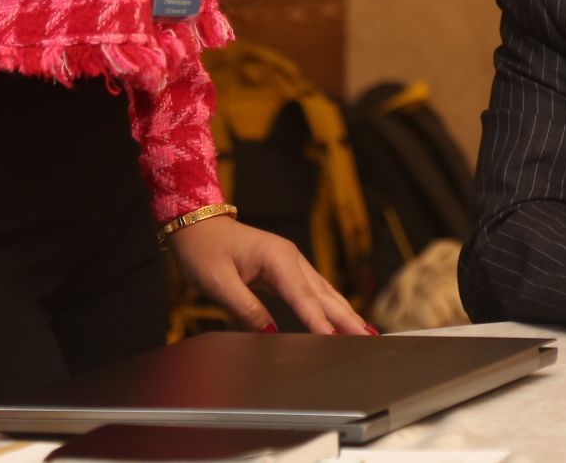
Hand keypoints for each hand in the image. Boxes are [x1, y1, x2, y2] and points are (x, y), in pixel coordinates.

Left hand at [170, 216, 375, 335]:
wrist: (197, 225)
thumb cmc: (204, 250)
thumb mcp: (218, 282)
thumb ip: (245, 308)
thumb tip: (270, 332)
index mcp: (276, 258)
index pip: (302, 296)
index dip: (318, 320)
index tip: (335, 339)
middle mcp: (290, 258)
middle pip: (323, 293)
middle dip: (346, 317)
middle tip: (368, 338)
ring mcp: (290, 262)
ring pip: (323, 291)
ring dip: (344, 312)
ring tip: (365, 332)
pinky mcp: (285, 269)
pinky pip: (312, 290)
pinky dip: (329, 305)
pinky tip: (340, 317)